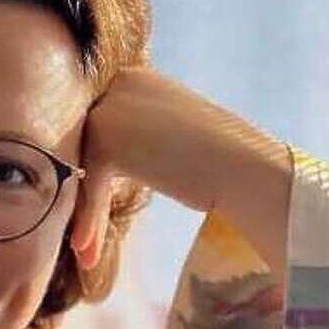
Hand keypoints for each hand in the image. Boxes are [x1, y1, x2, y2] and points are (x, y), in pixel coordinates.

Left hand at [69, 66, 292, 275]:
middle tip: (81, 237)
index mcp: (134, 78)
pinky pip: (91, 184)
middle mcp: (118, 83)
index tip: (83, 209)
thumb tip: (93, 167)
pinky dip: (92, 218)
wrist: (246, 167)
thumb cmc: (218, 162)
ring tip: (85, 249)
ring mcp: (111, 107)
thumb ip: (132, 140)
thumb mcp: (164, 139)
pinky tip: (87, 250)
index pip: (96, 127)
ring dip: (85, 211)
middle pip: (82, 145)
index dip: (88, 171)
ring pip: (83, 167)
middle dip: (82, 191)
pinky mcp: (106, 137)